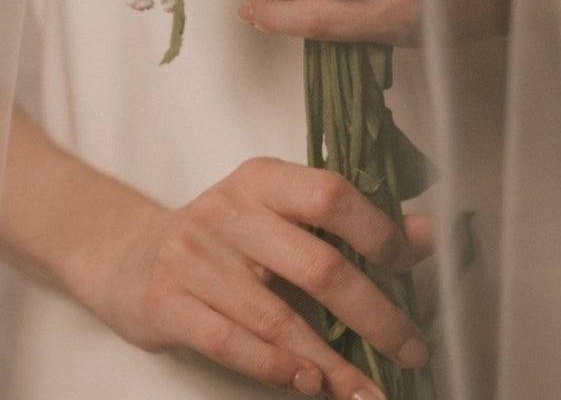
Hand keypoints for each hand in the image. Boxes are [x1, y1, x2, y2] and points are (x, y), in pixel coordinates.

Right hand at [95, 157, 431, 399]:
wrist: (134, 258)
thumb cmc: (224, 237)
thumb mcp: (280, 215)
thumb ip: (347, 223)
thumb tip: (426, 234)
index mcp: (263, 180)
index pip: (331, 193)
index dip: (378, 231)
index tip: (408, 266)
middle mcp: (230, 211)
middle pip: (318, 264)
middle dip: (374, 314)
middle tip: (409, 347)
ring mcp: (195, 255)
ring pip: (280, 316)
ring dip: (334, 362)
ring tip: (370, 388)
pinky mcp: (169, 301)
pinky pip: (232, 342)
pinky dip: (279, 368)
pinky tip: (313, 384)